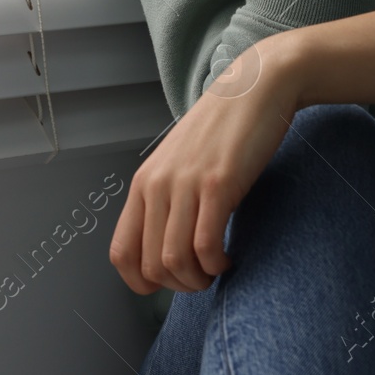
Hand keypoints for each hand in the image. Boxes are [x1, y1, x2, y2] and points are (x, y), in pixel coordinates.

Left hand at [108, 34, 304, 293]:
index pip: (121, 253)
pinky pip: (205, 245)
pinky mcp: (217, 184)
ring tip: (215, 269)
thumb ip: (168, 198)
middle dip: (178, 285)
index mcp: (143, 183)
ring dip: (197, 279)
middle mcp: (157, 185)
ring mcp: (185, 184)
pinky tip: (228, 257)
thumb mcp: (180, 163)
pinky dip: (216, 264)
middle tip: (201, 277)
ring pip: (174, 260)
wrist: (254, 88)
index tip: (170, 282)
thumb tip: (166, 246)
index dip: (141, 282)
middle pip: (150, 265)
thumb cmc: (222, 130)